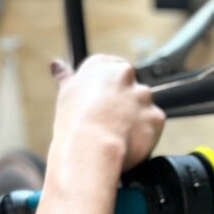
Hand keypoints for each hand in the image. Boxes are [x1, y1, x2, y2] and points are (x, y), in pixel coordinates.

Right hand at [51, 55, 164, 170]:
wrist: (91, 147)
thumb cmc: (74, 123)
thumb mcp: (65, 94)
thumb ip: (66, 76)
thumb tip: (57, 65)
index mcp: (102, 65)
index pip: (112, 67)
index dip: (108, 88)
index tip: (103, 102)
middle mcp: (125, 75)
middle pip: (130, 87)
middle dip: (124, 103)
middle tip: (109, 122)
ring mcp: (143, 95)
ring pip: (143, 106)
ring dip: (135, 118)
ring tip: (117, 136)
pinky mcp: (156, 116)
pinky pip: (153, 125)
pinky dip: (145, 134)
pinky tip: (128, 143)